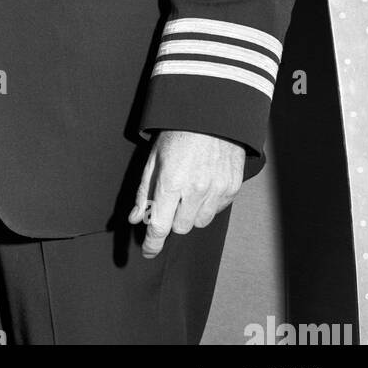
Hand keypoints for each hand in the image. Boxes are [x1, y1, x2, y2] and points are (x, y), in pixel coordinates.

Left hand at [129, 129, 244, 258]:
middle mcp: (195, 190)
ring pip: (199, 222)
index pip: (159, 226)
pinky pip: (216, 211)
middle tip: (169, 201)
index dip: (152, 243)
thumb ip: (143, 191)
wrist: (212, 116)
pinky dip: (207, 205)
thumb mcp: (154, 159)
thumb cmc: (178, 134)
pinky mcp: (231, 189)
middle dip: (171, 219)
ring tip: (188, 189)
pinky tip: (203, 184)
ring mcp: (216, 190)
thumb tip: (135, 218)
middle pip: (179, 227)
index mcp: (171, 182)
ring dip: (190, 214)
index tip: (148, 251)